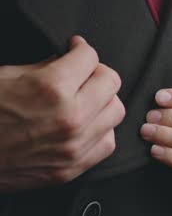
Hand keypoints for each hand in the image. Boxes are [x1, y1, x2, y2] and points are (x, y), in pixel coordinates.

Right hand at [0, 36, 125, 192]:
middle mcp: (70, 117)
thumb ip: (44, 66)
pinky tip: (86, 124)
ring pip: (116, 111)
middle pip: (111, 82)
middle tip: (84, 72)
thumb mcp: (6, 76)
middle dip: (97, 71)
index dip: (81, 49)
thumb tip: (67, 58)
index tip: (76, 50)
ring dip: (103, 100)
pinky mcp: (72, 167)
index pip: (90, 58)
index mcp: (51, 88)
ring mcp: (74, 145)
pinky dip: (102, 130)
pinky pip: (108, 142)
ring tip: (86, 98)